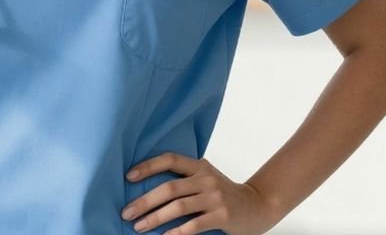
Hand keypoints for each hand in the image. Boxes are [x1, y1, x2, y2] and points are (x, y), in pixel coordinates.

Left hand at [121, 153, 279, 233]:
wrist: (258, 205)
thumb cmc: (225, 195)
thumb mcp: (207, 180)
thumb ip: (186, 180)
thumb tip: (148, 190)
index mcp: (200, 166)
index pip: (170, 159)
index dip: (148, 166)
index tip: (129, 177)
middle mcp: (206, 178)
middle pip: (169, 188)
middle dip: (144, 201)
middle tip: (127, 212)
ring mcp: (215, 197)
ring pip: (178, 207)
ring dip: (155, 218)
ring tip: (139, 227)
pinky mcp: (222, 215)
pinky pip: (194, 225)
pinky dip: (176, 233)